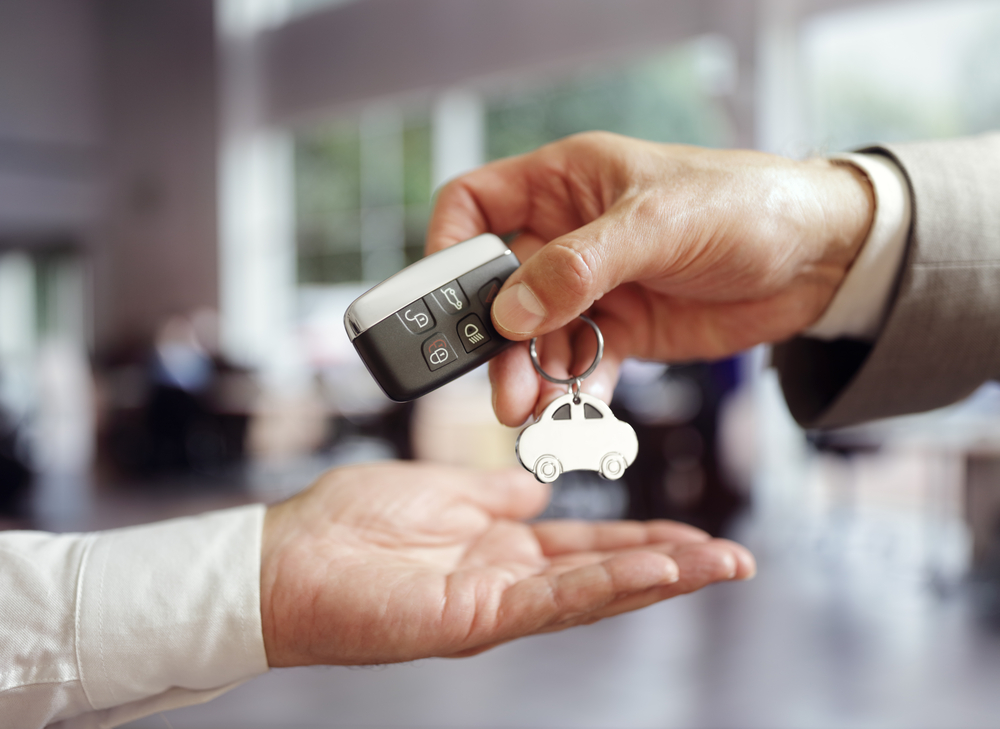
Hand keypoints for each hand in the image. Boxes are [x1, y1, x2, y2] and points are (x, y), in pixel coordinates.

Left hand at [260, 462, 754, 665]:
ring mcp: (494, 605)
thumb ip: (494, 494)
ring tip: (717, 565)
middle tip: (737, 560)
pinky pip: (553, 600)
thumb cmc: (349, 522)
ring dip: (658, 580)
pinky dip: (608, 586)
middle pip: (606, 575)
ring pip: (593, 592)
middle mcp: (507, 581)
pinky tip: (655, 572)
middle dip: (674, 568)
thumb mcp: (440, 490)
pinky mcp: (474, 618)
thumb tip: (537, 488)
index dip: (644, 541)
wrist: (285, 558)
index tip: (694, 535)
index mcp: (500, 547)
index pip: (589, 545)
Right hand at [426, 132, 874, 424]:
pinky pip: (578, 365)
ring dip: (527, 374)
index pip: (474, 204)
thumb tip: (509, 312)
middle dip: (489, 334)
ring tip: (527, 411)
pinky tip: (572, 414)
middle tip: (489, 378)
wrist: (822, 260)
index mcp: (565, 184)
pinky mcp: (622, 331)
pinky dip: (570, 392)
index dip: (448, 246)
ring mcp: (593, 289)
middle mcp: (568, 237)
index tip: (443, 297)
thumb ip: (580, 266)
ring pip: (533, 336)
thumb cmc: (748, 206)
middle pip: (497, 285)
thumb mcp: (659, 224)